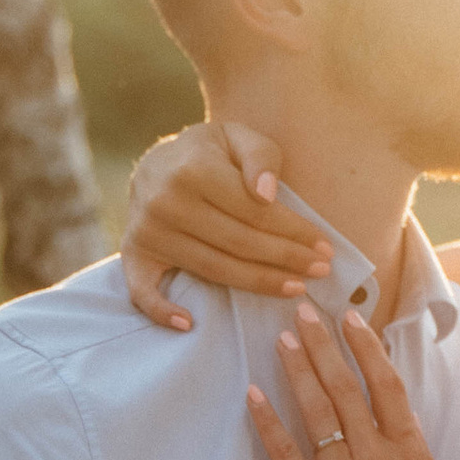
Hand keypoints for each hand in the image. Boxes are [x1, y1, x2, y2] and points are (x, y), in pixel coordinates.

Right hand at [121, 118, 331, 329]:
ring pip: (213, 269)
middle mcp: (166, 202)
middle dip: (286, 259)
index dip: (295, 232)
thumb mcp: (237, 136)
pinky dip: (161, 311)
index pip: (256, 212)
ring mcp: (147, 231)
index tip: (325, 248)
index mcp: (194, 169)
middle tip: (321, 271)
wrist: (157, 162)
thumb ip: (260, 157)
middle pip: (239, 243)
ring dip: (258, 284)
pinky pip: (142, 291)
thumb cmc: (208, 151)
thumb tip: (267, 194)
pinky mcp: (134, 253)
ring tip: (295, 288)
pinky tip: (188, 323)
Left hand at [246, 295, 452, 459]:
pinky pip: (286, 452)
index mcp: (408, 449)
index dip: (367, 349)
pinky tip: (253, 394)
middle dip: (324, 345)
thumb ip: (413, 457)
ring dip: (298, 370)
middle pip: (347, 386)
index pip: (386, 385)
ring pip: (317, 409)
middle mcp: (374, 453)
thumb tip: (402, 429)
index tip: (352, 321)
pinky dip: (268, 421)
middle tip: (304, 313)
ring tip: (282, 339)